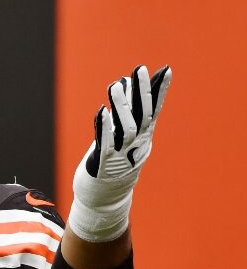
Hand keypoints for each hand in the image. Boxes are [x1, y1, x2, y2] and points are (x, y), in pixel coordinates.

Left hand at [69, 65, 171, 241]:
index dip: (159, 90)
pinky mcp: (103, 162)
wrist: (105, 199)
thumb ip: (127, 114)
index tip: (165, 70)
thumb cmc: (113, 163)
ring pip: (124, 126)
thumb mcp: (123, 138)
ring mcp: (121, 154)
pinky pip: (106, 142)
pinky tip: (103, 110)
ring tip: (116, 84)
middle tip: (139, 69)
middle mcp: (135, 144)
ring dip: (120, 105)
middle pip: (141, 115)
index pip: (153, 109)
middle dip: (141, 92)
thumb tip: (127, 85)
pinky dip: (105, 126)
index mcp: (143, 137)